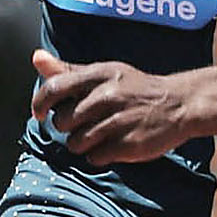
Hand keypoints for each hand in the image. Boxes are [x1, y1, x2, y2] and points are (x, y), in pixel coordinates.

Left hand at [30, 48, 190, 164]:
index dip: (39, 103)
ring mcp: (119, 121)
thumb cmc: (134, 88)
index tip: (39, 114)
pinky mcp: (129, 145)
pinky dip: (99, 156)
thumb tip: (37, 58)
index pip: (54, 88)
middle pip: (62, 122)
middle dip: (68, 127)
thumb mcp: (104, 73)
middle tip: (86, 122)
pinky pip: (94, 158)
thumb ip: (68, 70)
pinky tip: (112, 145)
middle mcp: (108, 96)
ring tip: (100, 135)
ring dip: (82, 144)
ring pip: (76, 143)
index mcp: (99, 75)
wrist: (179, 104)